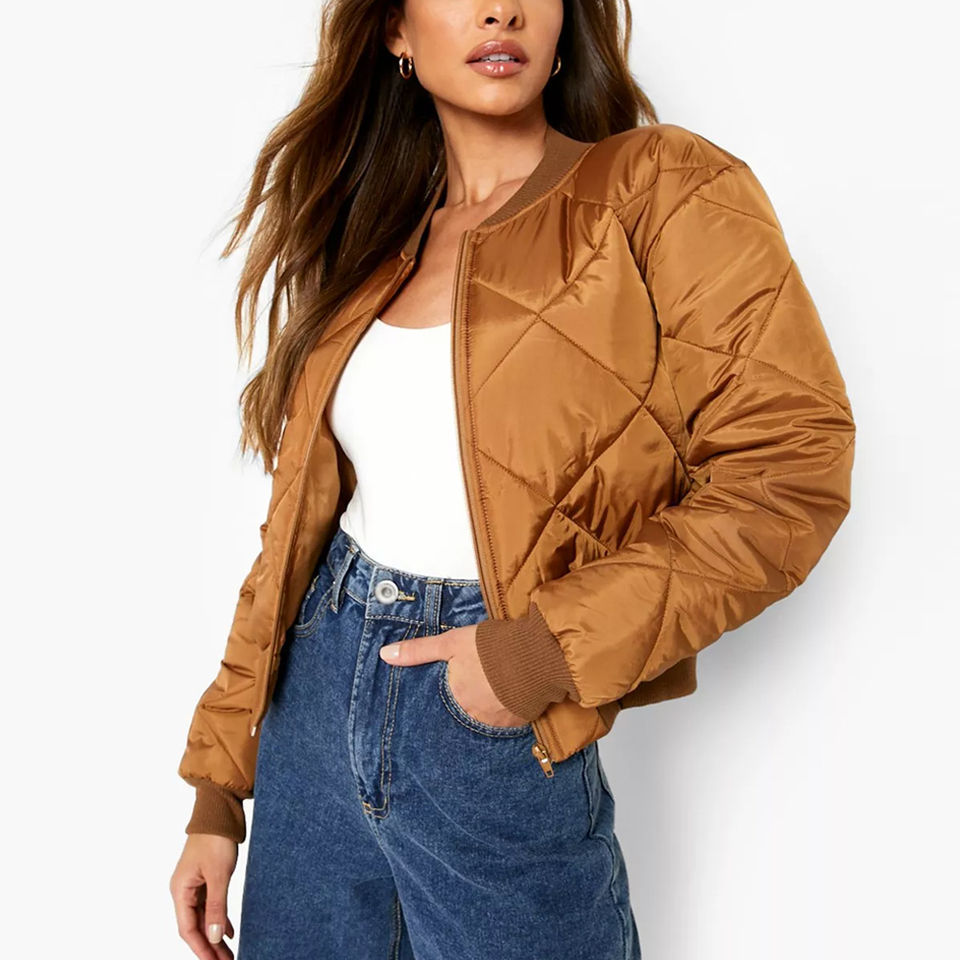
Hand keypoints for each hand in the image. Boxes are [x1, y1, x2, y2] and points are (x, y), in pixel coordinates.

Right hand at [170, 834, 238, 958]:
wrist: (219, 811)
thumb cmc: (216, 838)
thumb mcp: (219, 875)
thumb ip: (216, 906)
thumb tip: (213, 937)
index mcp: (180, 890)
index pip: (187, 929)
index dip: (201, 949)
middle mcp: (183, 890)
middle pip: (194, 926)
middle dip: (209, 946)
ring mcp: (193, 884)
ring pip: (202, 917)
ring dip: (214, 935)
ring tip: (228, 953)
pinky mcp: (205, 878)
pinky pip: (209, 905)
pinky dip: (218, 918)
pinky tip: (227, 931)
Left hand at [379, 622, 527, 727]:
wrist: (538, 654)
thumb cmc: (491, 647)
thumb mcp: (451, 642)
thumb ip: (418, 651)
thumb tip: (384, 655)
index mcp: (456, 699)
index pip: (445, 706)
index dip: (451, 695)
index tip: (455, 690)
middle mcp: (475, 716)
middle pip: (467, 714)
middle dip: (469, 704)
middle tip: (477, 690)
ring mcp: (500, 722)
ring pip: (488, 718)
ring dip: (489, 707)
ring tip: (493, 692)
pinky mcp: (522, 721)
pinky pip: (509, 721)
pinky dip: (508, 711)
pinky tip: (511, 697)